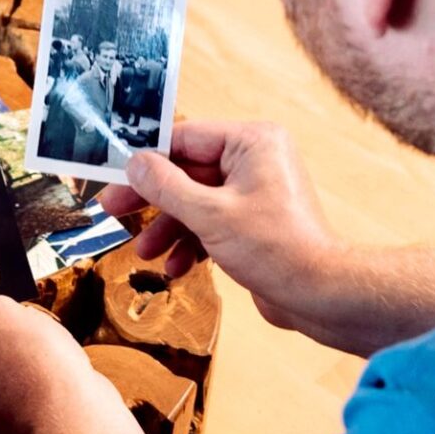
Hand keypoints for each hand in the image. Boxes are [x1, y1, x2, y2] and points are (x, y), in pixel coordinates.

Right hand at [99, 120, 343, 331]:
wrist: (320, 295)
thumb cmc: (275, 248)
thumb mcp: (209, 214)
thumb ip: (165, 186)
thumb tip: (134, 163)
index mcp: (252, 142)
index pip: (185, 138)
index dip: (147, 158)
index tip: (114, 173)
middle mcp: (255, 159)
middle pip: (186, 171)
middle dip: (152, 199)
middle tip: (114, 211)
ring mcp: (254, 191)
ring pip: (195, 201)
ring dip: (168, 228)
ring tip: (144, 252)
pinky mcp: (253, 220)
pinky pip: (211, 221)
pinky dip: (191, 242)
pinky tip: (176, 266)